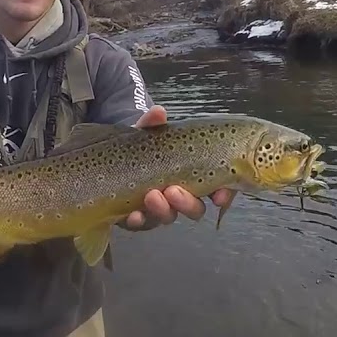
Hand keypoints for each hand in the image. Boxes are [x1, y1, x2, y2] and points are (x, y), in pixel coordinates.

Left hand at [120, 105, 236, 230]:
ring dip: (163, 209)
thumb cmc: (143, 147)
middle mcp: (181, 197)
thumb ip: (153, 124)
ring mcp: (160, 209)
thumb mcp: (148, 134)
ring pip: (169, 217)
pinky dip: (139, 221)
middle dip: (187, 203)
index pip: (217, 191)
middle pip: (194, 209)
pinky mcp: (139, 217)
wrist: (113, 159)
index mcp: (194, 177)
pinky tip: (133, 215)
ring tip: (152, 196)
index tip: (219, 197)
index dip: (223, 196)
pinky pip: (141, 224)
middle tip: (174, 191)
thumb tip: (159, 112)